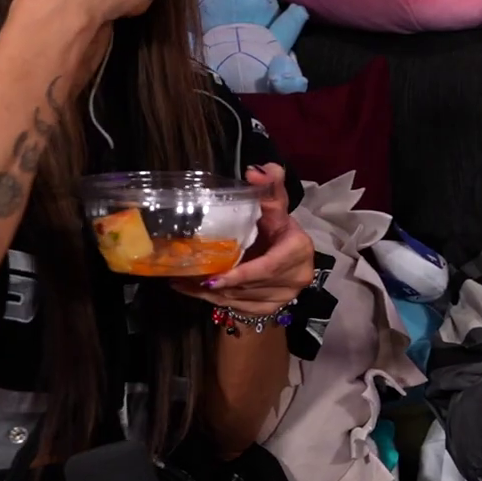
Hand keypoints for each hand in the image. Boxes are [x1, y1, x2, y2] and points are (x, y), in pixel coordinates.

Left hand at [173, 164, 315, 315]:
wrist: (287, 258)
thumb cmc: (277, 229)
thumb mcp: (275, 208)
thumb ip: (268, 188)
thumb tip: (255, 171)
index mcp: (298, 250)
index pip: (268, 267)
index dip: (241, 274)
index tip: (213, 278)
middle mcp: (295, 278)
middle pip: (249, 285)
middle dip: (217, 284)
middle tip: (185, 274)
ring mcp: (283, 298)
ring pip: (240, 299)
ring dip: (210, 293)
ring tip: (183, 281)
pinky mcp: (270, 310)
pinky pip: (237, 309)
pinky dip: (213, 301)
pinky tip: (193, 290)